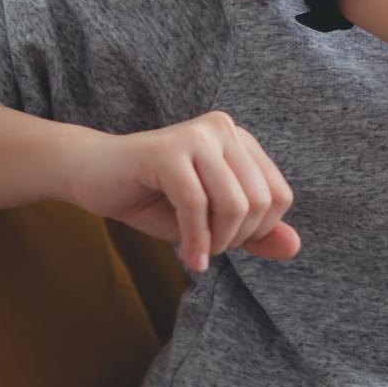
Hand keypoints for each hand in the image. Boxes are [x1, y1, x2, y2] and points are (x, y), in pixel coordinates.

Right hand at [63, 114, 301, 272]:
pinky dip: (195, 241)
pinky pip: (196, 205)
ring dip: (217, 242)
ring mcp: (197, 135)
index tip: (227, 243)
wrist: (92, 178)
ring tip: (197, 253)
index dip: (259, 231)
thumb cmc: (153, 198)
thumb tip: (295, 246)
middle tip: (209, 251)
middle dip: (237, 239)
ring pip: (234, 204)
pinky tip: (188, 257)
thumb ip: (254, 232)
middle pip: (261, 201)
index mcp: (240, 140)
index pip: (280, 195)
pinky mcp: (168, 150)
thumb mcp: (212, 222)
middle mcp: (224, 129)